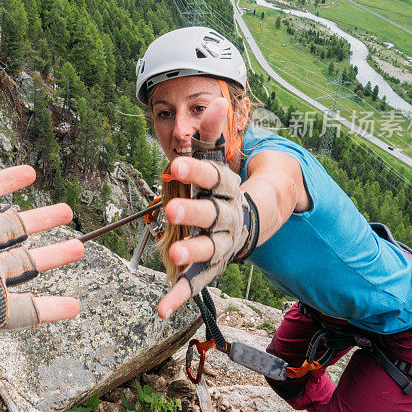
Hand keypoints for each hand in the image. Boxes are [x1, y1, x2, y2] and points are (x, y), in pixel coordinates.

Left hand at [0, 75, 81, 325]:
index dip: (7, 180)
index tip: (30, 173)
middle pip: (12, 227)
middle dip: (40, 218)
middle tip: (66, 211)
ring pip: (25, 264)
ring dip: (53, 257)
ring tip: (80, 247)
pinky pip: (27, 312)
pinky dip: (52, 311)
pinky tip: (75, 305)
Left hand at [158, 99, 256, 318]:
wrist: (251, 219)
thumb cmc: (224, 186)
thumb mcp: (220, 159)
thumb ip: (213, 136)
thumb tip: (213, 102)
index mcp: (228, 187)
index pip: (212, 176)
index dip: (195, 169)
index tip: (175, 163)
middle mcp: (228, 217)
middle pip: (212, 214)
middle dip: (193, 212)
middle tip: (171, 209)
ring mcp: (221, 244)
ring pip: (208, 248)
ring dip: (191, 250)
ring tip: (173, 253)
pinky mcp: (211, 265)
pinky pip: (195, 281)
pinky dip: (179, 294)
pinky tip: (161, 308)